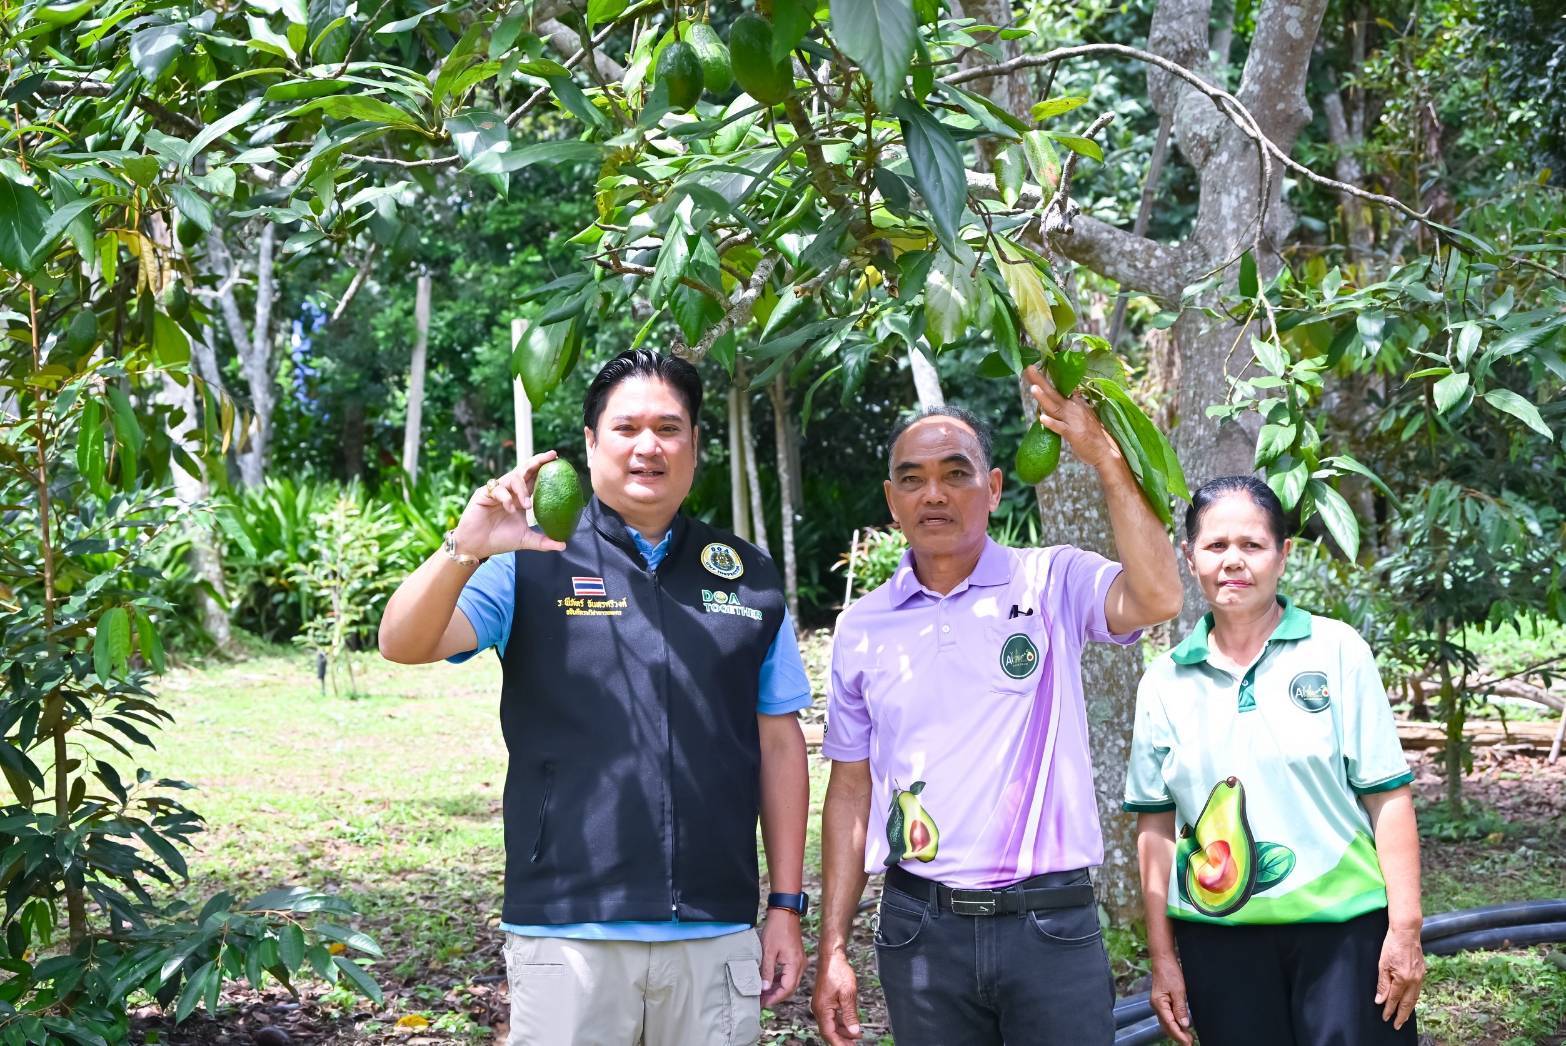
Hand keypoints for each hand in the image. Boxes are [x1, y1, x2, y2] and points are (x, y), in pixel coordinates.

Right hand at [451, 450, 568, 559]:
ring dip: (523, 489)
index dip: (544, 468)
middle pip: (524, 470)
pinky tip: (510, 509)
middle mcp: (510, 491)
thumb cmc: (500, 540)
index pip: (534, 479)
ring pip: (513, 478)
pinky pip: (498, 489)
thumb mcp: (525, 540)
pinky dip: (507, 498)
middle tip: (551, 457)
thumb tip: (563, 545)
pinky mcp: (484, 494)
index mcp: (520, 497)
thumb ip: (544, 541)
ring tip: (527, 505)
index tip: (557, 459)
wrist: (477, 546)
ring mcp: (497, 491)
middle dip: (538, 462)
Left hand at [759, 909, 803, 1007]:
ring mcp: (799, 961)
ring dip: (777, 988)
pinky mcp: (796, 958)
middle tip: (760, 1000)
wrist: (785, 912)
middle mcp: (800, 965)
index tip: (762, 1002)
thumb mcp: (768, 951)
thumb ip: (767, 972)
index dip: (774, 998)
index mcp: (795, 965)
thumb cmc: (777, 929)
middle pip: (789, 988)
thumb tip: (764, 988)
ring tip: (763, 993)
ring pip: (789, 982)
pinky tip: (769, 981)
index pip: (787, 989)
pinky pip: (789, 974)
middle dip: (775, 996)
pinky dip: (780, 980)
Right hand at [811, 947, 862, 1045]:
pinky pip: (831, 1017)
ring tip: (855, 1037)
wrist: (832, 957)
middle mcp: (819, 1009)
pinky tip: (850, 1024)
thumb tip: (854, 1031)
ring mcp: (821, 1005)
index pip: (829, 1034)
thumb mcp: (848, 994)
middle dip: (841, 1040)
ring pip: (830, 1025)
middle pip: (829, 1031)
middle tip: (854, 1045)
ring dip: (842, 1032)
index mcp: (822, 1009)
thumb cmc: (838, 972)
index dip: (839, 1044)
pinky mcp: (824, 1001)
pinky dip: (841, 1023)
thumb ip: (850, 1014)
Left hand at [1022, 363, 1124, 472]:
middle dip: (1040, 380)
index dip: (1045, 378)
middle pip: (1053, 393)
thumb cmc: (1094, 434)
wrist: (1106, 451)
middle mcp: (1073, 409)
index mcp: (1075, 403)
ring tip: (1032, 388)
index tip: (1032, 367)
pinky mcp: (1074, 434)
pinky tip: (1042, 419)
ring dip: (1044, 398)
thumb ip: (1078, 402)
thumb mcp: (1086, 413)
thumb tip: (1074, 391)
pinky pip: (1061, 428)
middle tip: (1028, 368)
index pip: (1058, 388)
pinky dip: (1052, 423)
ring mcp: (1073, 421)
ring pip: (1055, 407)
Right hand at [1148, 951, 1192, 1045]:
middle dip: (1178, 1036)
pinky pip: (1168, 1017)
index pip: (1170, 1024)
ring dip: (1177, 1031)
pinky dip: (1175, 1024)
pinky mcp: (1162, 1002)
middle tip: (1190, 1043)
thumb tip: (1184, 1024)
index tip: (1188, 1043)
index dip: (1179, 1035)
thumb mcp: (1178, 990)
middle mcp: (1156, 1006)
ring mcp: (1158, 1004)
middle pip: (1167, 1027)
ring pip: (1167, 1023)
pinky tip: (1182, 1027)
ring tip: (1188, 1038)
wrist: (1163, 960)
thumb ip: (1180, 1008)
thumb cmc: (1169, 972)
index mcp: (1159, 1004)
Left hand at [1375, 924, 1424, 1028]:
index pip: (1394, 999)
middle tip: (1397, 1025)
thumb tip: (1380, 1000)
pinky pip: (1418, 990)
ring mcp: (1420, 976)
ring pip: (1414, 998)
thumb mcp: (1382, 964)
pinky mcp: (1422, 972)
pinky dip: (1413, 999)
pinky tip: (1410, 1002)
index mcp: (1402, 978)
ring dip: (1409, 1009)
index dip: (1389, 1009)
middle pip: (1407, 1003)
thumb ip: (1382, 984)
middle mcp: (1414, 980)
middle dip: (1401, 1015)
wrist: (1406, 932)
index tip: (1385, 1017)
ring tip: (1403, 1017)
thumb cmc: (1392, 945)